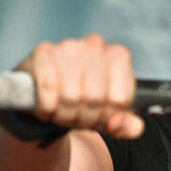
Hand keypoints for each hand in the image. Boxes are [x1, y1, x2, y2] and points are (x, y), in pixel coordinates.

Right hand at [15, 33, 143, 138]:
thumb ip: (126, 125)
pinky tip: (47, 108)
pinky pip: (48, 88)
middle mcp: (96, 45)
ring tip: (63, 114)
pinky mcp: (43, 51)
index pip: (118, 99)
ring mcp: (69, 46)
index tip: (98, 119)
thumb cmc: (86, 97)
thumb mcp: (110, 114)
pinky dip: (47, 107)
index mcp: (119, 56)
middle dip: (84, 118)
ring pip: (71, 96)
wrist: (51, 87)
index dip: (106, 117)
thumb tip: (122, 125)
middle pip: (95, 99)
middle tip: (77, 119)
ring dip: (64, 115)